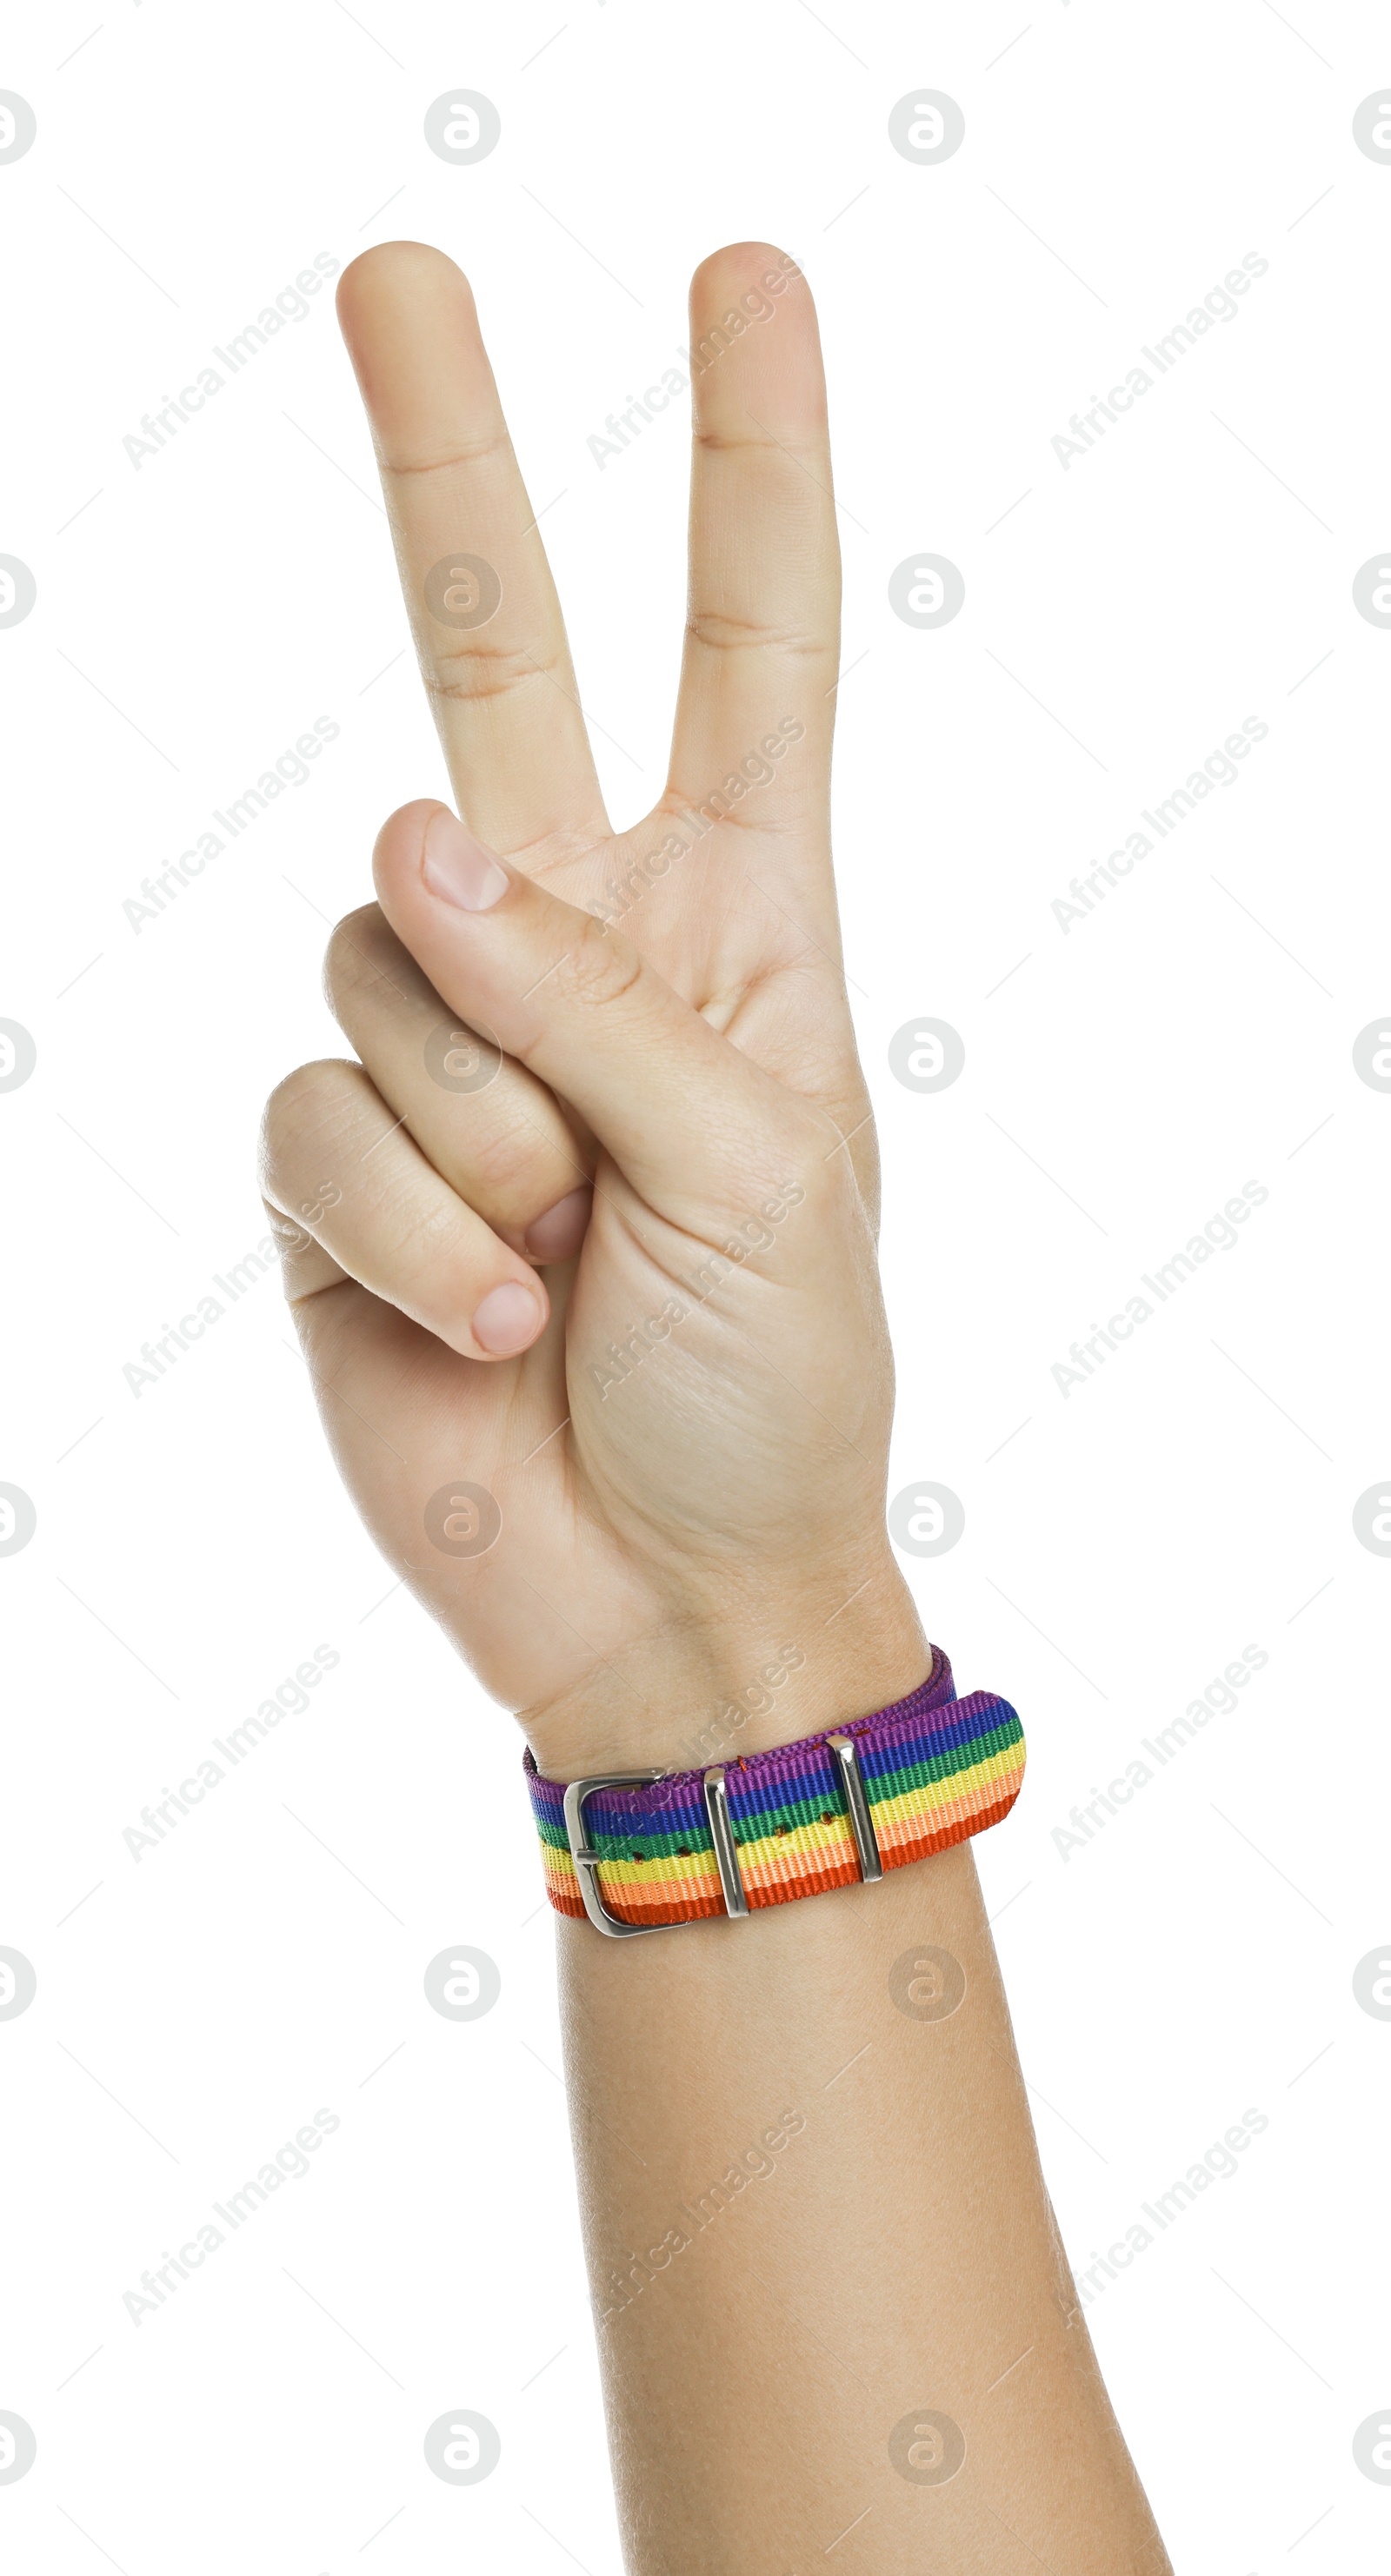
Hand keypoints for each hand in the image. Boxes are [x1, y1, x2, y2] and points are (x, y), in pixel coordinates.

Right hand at [261, 240, 926, 1777]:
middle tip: (396, 271)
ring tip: (563, 1261)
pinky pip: (317, 1119)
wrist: (674, 1596)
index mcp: (736, 924)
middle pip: (492, 664)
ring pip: (375, 958)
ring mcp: (440, 1052)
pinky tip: (485, 1319)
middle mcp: (573, 949)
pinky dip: (409, 1230)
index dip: (747, 471)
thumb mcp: (766, 1167)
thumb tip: (408, 842)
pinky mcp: (335, 1170)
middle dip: (445, 466)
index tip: (745, 286)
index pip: (748, 656)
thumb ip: (591, 990)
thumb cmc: (777, 1384)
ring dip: (477, 1131)